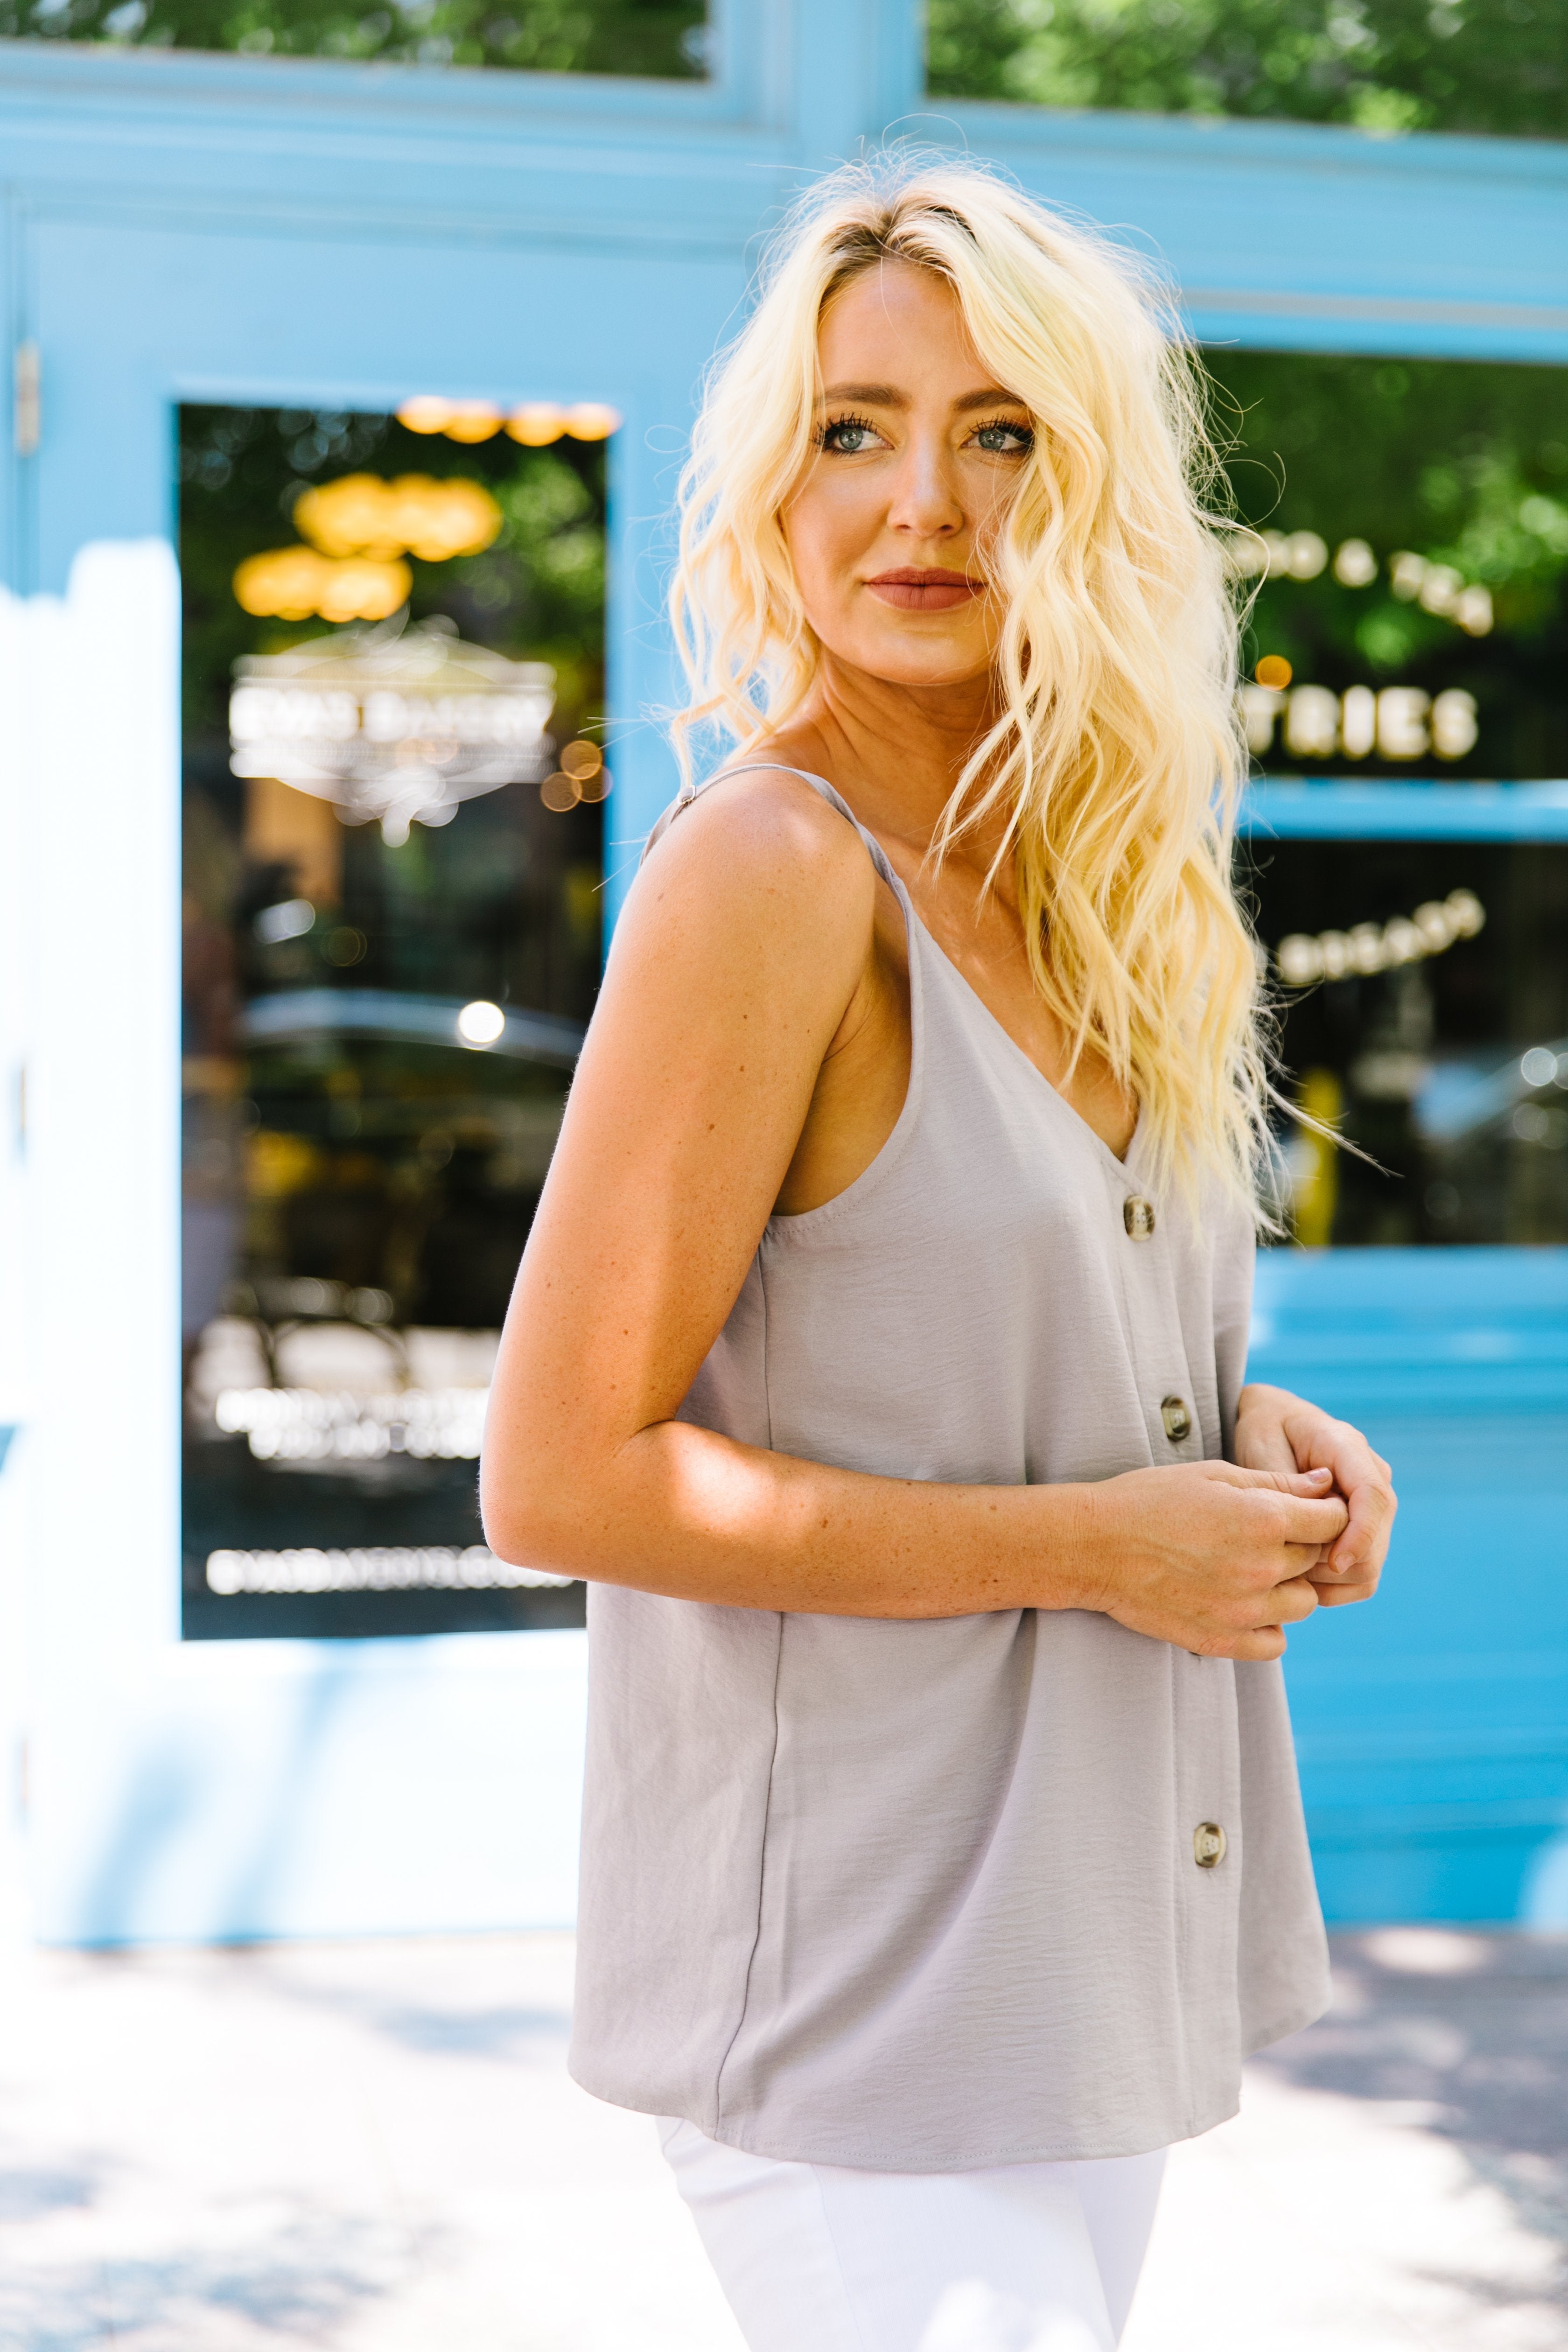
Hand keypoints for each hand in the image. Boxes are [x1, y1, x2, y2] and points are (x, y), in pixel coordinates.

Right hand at [1078, 1460, 1349, 1660]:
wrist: (1094, 1547)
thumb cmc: (1150, 1500)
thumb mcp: (1214, 1475)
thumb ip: (1276, 1482)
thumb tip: (1326, 1485)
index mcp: (1264, 1518)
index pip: (1333, 1520)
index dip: (1323, 1511)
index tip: (1303, 1510)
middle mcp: (1262, 1567)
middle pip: (1318, 1560)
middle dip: (1301, 1544)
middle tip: (1262, 1534)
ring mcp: (1244, 1610)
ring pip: (1303, 1603)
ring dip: (1288, 1586)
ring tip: (1250, 1568)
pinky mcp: (1223, 1641)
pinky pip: (1276, 1642)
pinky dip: (1268, 1625)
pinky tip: (1243, 1602)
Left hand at [1234, 1385, 1395, 1608]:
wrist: (1275, 1427)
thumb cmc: (1265, 1431)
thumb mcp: (1263, 1442)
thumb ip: (1286, 1482)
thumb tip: (1310, 1518)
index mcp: (1349, 1448)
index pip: (1373, 1497)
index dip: (1360, 1536)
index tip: (1334, 1564)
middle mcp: (1372, 1479)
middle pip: (1376, 1542)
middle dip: (1334, 1565)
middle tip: (1282, 1564)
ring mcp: (1373, 1510)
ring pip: (1369, 1567)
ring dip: (1329, 1580)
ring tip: (1283, 1568)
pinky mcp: (1366, 1534)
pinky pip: (1361, 1579)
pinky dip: (1332, 1589)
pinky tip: (1297, 1579)